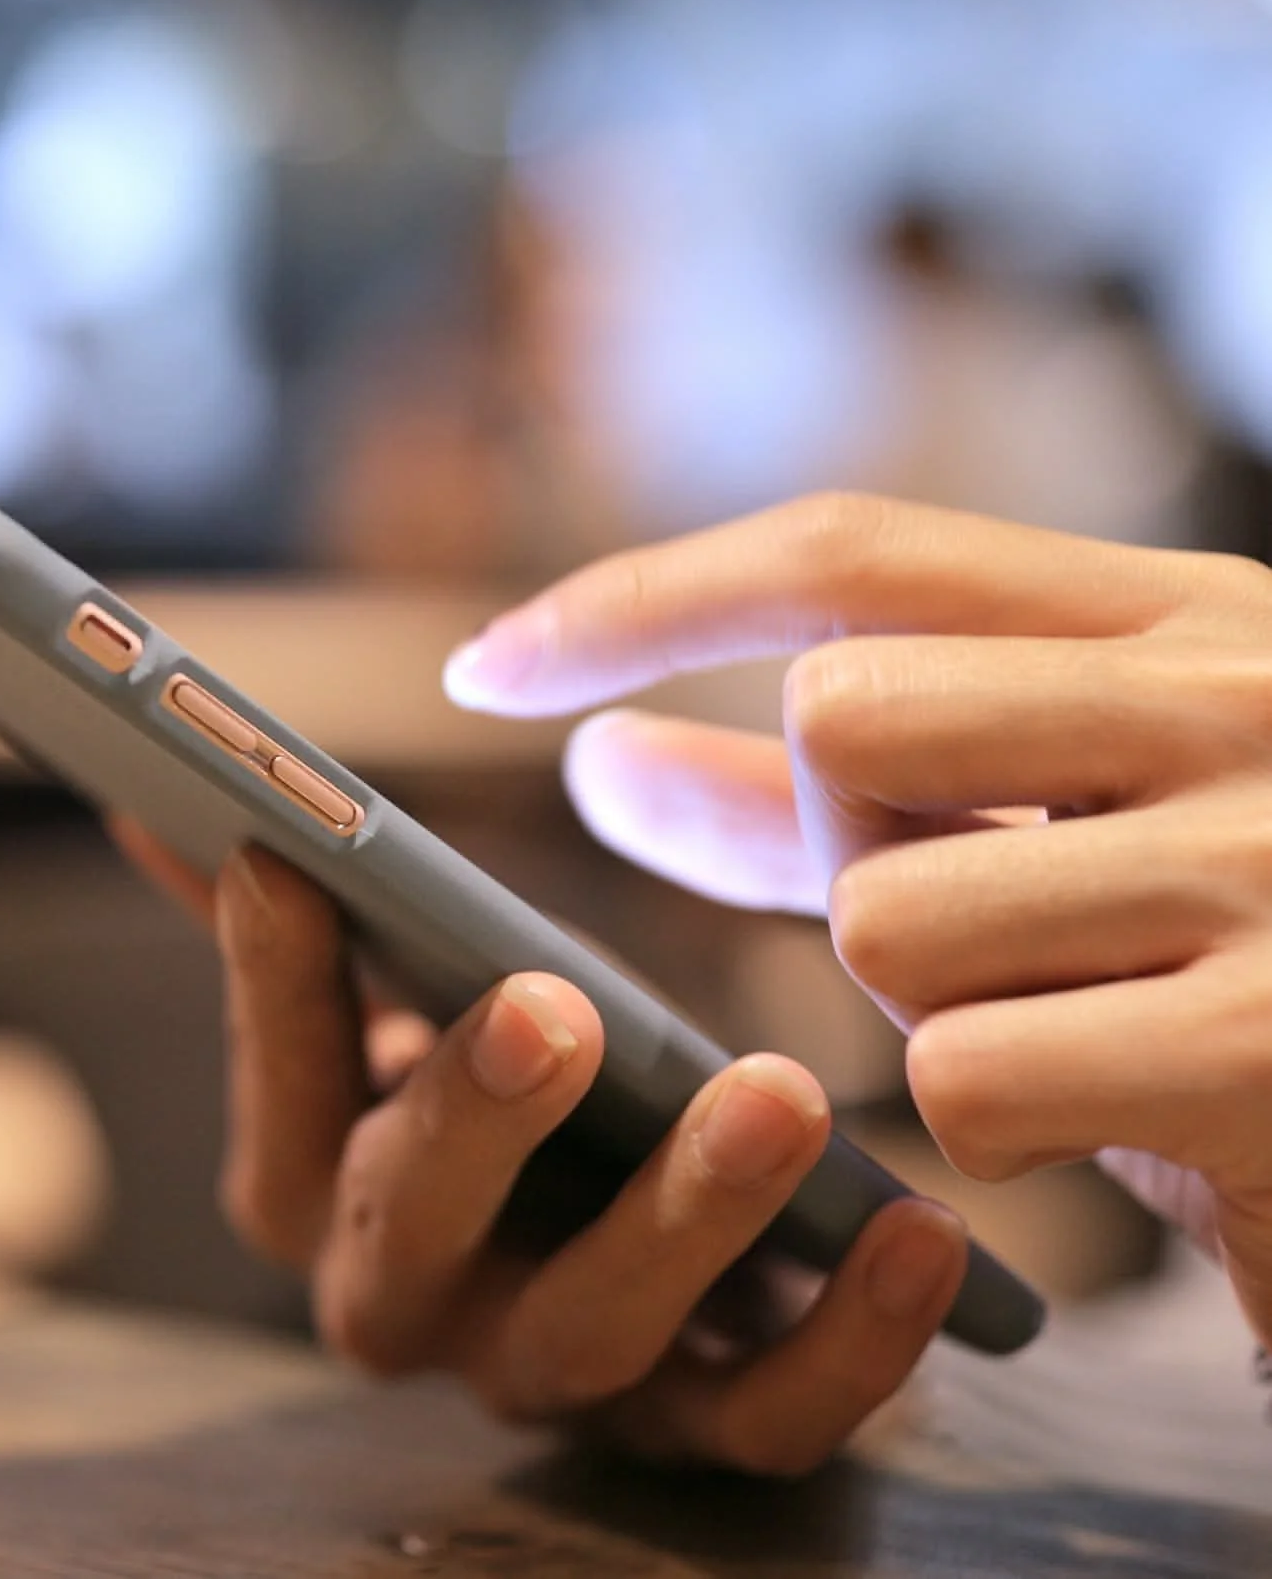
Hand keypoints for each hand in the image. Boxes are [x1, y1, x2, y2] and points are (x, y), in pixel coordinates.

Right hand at [113, 818, 968, 1474]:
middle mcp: (418, 1299)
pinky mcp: (698, 1423)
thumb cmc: (497, 1096)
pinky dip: (843, 1346)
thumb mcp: (395, 1008)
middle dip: (468, 1121)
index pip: (277, 1091)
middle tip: (544, 1005)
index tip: (288, 857)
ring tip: (773, 1098)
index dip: (271, 987)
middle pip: (409, 1232)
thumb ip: (307, 926)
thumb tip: (160, 803)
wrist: (620, 1247)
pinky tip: (923, 1231)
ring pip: (593, 1335)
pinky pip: (763, 1418)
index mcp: (325, 1183)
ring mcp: (559, 1371)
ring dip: (682, 1223)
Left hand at [444, 491, 1271, 1345]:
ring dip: (924, 1001)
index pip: (845, 553)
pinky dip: (988, 1124)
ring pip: (885, 916)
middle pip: (843, 719)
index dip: (642, 599)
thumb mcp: (1046, 830)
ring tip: (1069, 1013)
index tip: (484, 665)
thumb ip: (812, 800)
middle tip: (967, 906)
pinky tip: (1102, 1113)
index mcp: (1173, 614)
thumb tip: (592, 760)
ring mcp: (1268, 865)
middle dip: (844, 839)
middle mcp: (1232, 696)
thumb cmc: (1234, 948)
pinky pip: (965, 1081)